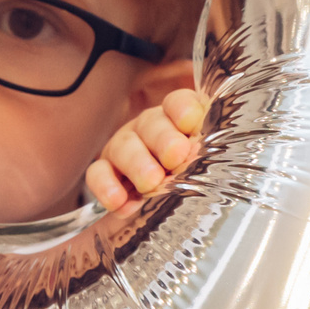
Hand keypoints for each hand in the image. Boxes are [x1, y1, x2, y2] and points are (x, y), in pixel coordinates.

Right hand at [86, 88, 207, 211]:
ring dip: (137, 164)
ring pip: (124, 147)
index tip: (190, 123)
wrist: (172, 205)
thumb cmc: (198, 174)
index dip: (183, 109)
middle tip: (175, 157)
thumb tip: (206, 158)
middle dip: (164, 140)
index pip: (179, 103)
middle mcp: (151, 127)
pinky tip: (119, 203)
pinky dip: (107, 188)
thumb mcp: (211, 160)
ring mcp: (125, 147)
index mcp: (180, 119)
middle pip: (152, 124)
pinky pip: (97, 174)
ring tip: (150, 183)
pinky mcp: (105, 171)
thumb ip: (211, 153)